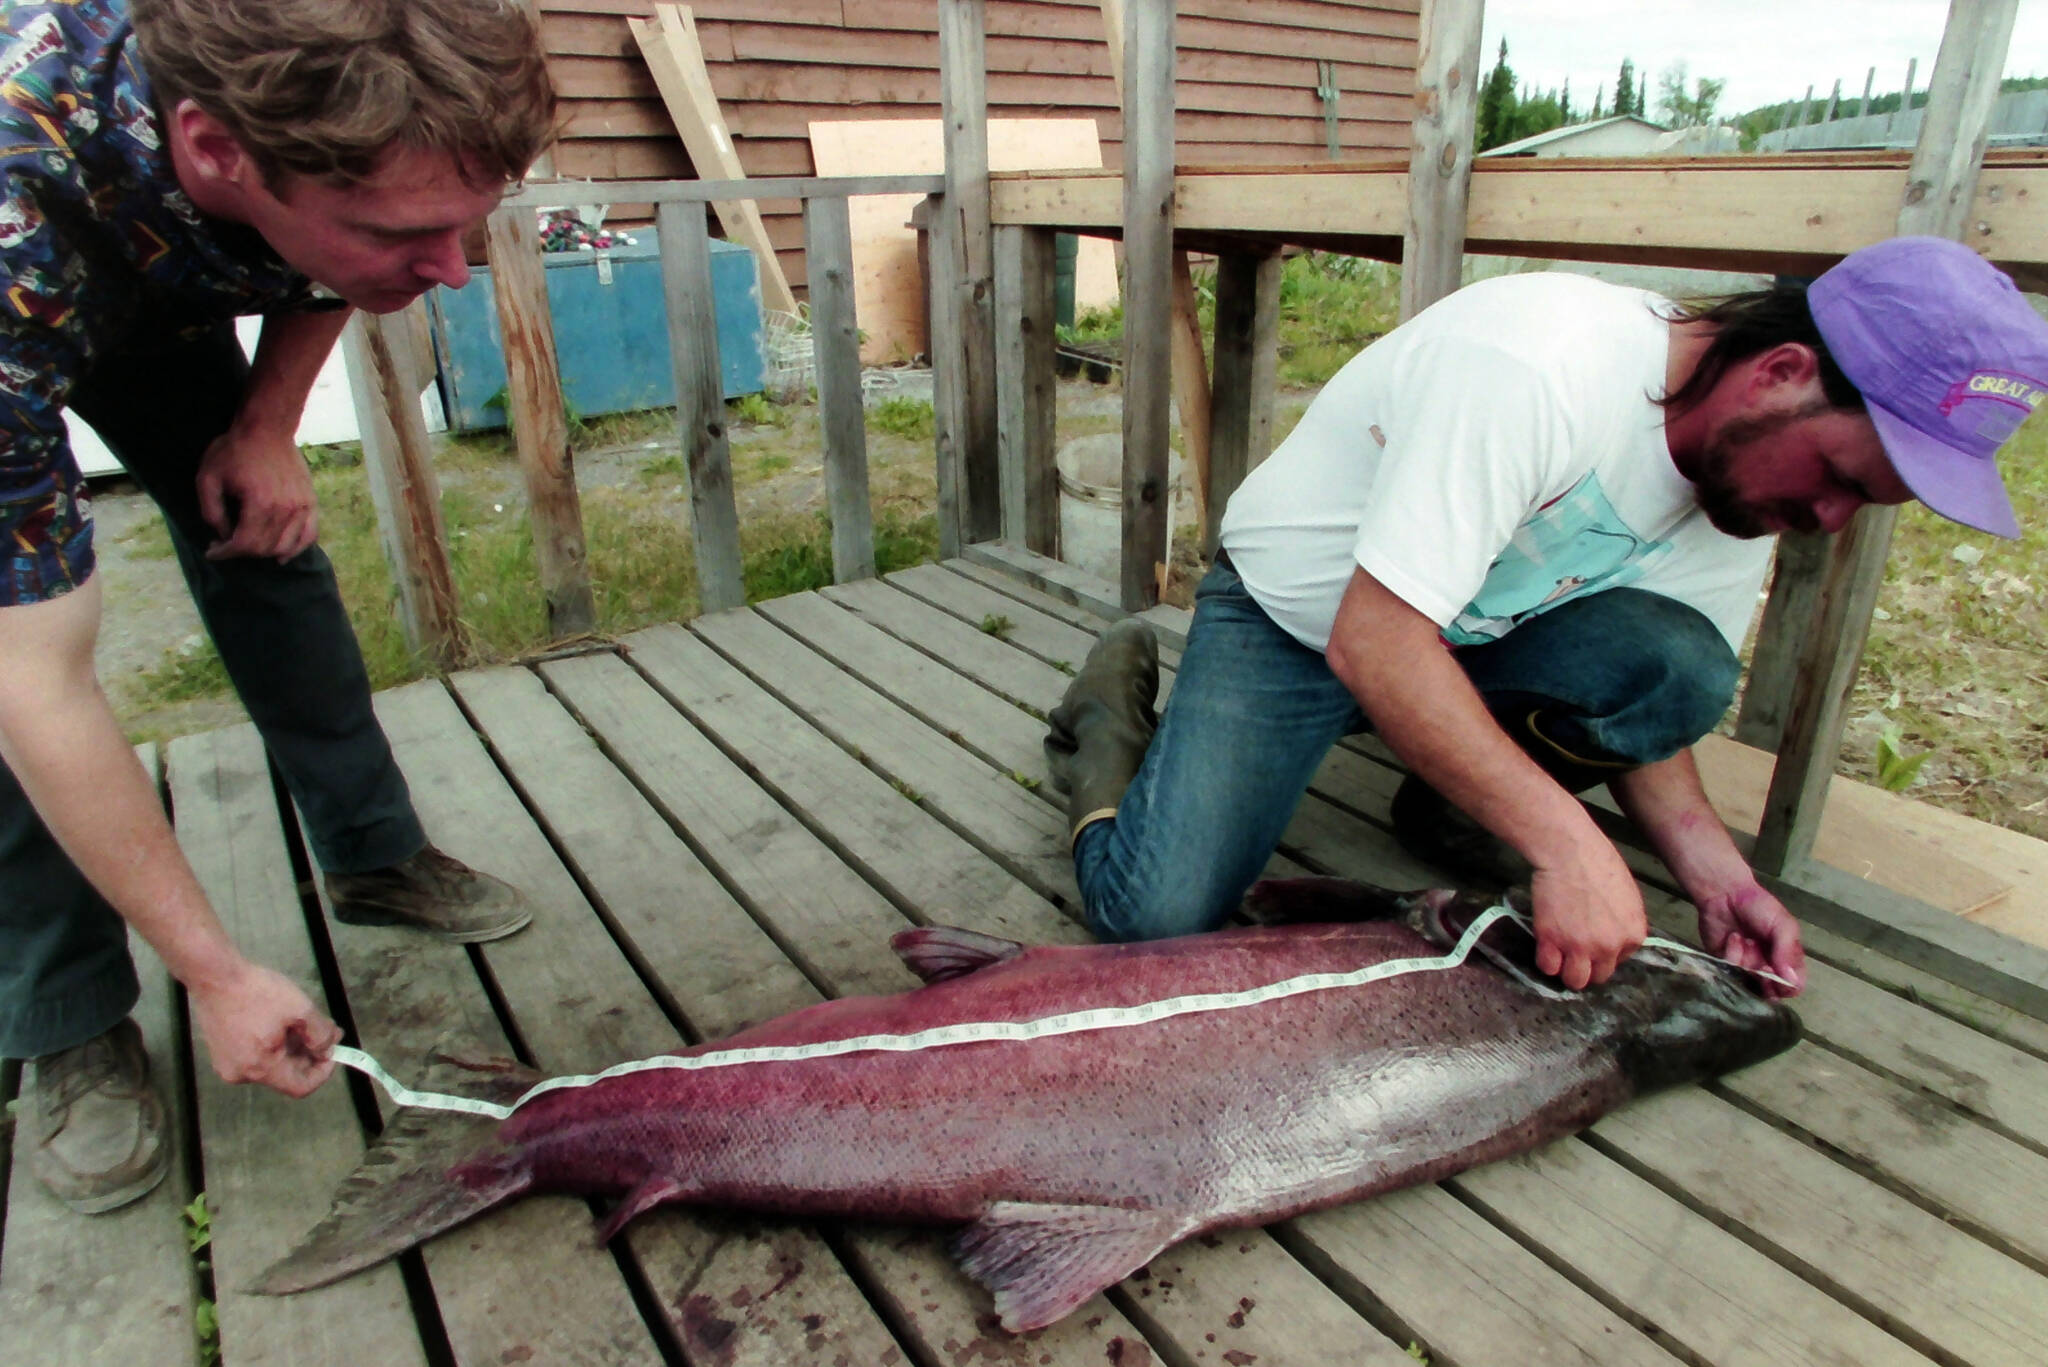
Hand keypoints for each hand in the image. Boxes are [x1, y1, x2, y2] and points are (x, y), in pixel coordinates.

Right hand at [187, 959, 340, 1097]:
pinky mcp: (221, 1053)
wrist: (215, 976)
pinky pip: (256, 1057)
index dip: (322, 1072)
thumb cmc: (256, 991)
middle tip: (325, 1031)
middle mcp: (241, 1075)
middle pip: (286, 1076)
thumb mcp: (300, 1009)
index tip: (332, 1052)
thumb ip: (321, 1034)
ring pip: (272, 1065)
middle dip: (309, 1054)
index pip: (300, 1087)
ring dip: (292, 1048)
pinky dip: (273, 1045)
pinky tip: (279, 1023)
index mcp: (260, 1068)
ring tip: (301, 1022)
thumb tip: (327, 1049)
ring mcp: (227, 1065)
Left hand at [195, 420, 317, 561]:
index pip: (244, 544)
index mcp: (260, 503)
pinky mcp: (310, 503)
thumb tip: (222, 535)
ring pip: (284, 546)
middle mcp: (285, 509)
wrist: (267, 428)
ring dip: (263, 552)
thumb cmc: (235, 450)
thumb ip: (211, 511)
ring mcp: (302, 507)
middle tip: (224, 545)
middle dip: (240, 552)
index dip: (225, 553)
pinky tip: (281, 555)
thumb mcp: (208, 477)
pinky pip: (308, 536)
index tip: (212, 551)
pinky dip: (295, 549)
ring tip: (248, 545)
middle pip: (264, 548)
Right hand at [1528, 839, 1646, 989]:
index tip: (1593, 937)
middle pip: (1599, 976)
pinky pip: (1547, 966)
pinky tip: (1545, 945)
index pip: (1620, 960)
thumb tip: (1614, 935)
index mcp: (1633, 936)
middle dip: (1588, 965)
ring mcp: (1579, 947)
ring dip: (1567, 970)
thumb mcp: (1628, 896)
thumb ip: (1624, 923)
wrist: (1570, 852)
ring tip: (1560, 954)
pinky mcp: (1551, 941)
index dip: (1604, 950)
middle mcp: (1609, 947)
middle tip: (1575, 948)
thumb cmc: (1600, 863)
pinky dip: (1545, 959)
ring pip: (1574, 980)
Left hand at [1697, 882, 1804, 999]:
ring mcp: (1746, 968)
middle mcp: (1768, 968)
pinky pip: (1730, 972)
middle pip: (1771, 992)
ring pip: (1749, 983)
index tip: (1777, 973)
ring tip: (1746, 940)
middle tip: (1760, 965)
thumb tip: (1791, 980)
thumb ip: (1788, 951)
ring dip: (1748, 962)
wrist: (1725, 894)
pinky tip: (1733, 938)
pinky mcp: (1725, 965)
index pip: (1794, 986)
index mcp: (1787, 959)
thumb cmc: (1760, 907)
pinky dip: (1732, 954)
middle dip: (1765, 981)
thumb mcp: (1783, 925)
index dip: (1787, 986)